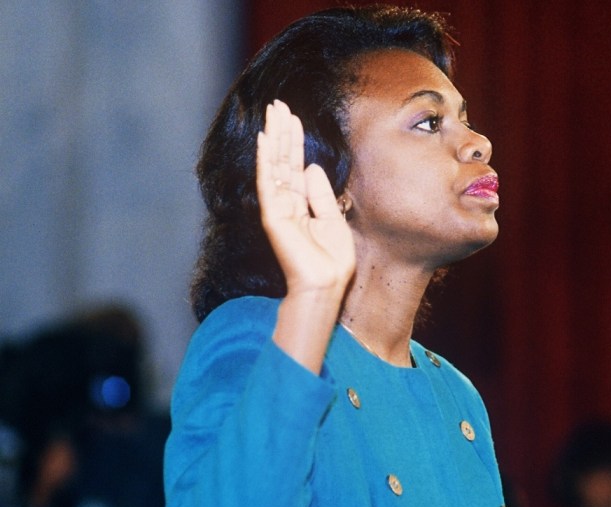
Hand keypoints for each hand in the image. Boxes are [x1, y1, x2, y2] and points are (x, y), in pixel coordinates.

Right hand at [256, 100, 355, 296]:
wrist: (326, 285)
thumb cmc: (332, 260)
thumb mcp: (333, 218)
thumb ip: (321, 193)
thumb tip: (310, 166)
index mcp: (301, 204)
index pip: (295, 165)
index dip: (294, 141)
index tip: (293, 116)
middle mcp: (286, 203)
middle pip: (282, 160)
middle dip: (281, 131)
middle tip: (278, 104)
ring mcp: (278, 208)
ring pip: (274, 165)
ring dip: (273, 137)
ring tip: (272, 112)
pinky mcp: (273, 216)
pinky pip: (268, 182)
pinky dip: (265, 160)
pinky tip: (263, 139)